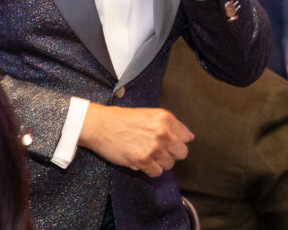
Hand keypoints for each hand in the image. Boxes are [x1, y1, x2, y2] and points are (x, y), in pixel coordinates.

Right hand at [78, 104, 193, 177]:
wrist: (98, 125)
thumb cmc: (119, 119)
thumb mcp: (148, 114)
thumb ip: (168, 125)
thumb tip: (189, 136)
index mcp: (165, 118)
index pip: (186, 136)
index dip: (176, 141)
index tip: (167, 142)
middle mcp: (163, 132)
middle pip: (181, 153)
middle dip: (170, 153)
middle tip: (155, 149)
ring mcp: (154, 147)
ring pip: (169, 164)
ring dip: (158, 162)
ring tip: (143, 152)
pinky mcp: (143, 160)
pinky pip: (156, 173)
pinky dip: (148, 169)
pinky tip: (139, 159)